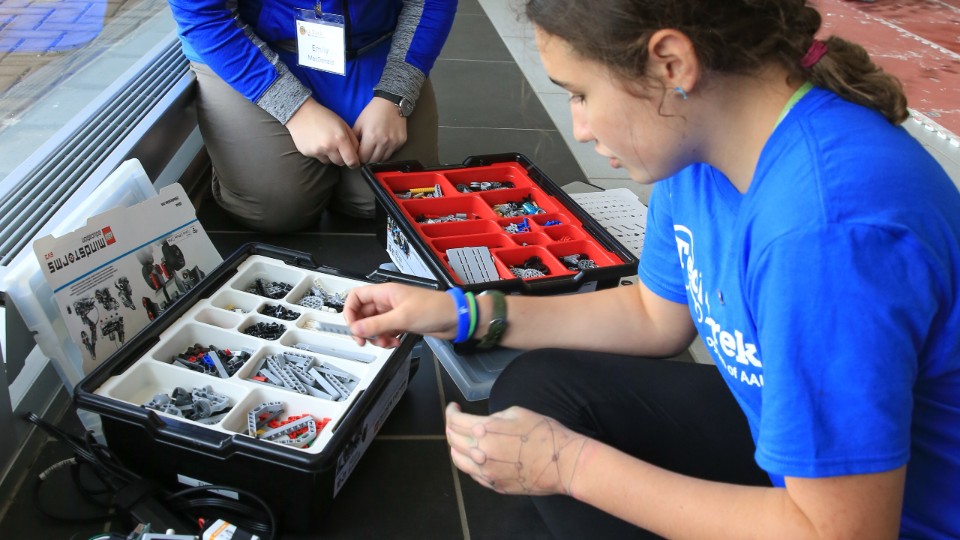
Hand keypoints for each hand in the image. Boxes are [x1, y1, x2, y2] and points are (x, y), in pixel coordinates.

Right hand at [285, 98, 360, 166]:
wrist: (301, 113)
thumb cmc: (325, 116)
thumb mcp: (343, 124)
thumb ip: (352, 140)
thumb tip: (357, 154)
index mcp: (340, 139)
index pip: (352, 161)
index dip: (355, 163)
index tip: (354, 161)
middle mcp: (328, 147)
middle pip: (341, 163)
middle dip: (343, 158)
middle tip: (340, 149)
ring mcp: (317, 151)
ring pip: (329, 162)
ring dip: (331, 156)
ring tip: (327, 144)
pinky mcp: (307, 153)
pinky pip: (319, 158)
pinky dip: (321, 154)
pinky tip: (318, 143)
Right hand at [343, 283, 457, 346]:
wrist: (455, 319)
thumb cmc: (435, 308)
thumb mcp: (402, 318)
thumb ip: (377, 324)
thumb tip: (355, 329)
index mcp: (385, 292)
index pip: (357, 297)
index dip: (350, 311)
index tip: (352, 327)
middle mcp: (388, 302)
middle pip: (363, 314)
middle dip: (364, 329)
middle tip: (365, 341)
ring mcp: (395, 313)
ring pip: (374, 326)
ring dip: (377, 337)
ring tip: (387, 342)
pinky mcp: (402, 324)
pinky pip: (386, 332)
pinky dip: (387, 340)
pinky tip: (396, 342)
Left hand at [353, 96, 407, 163]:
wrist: (391, 103)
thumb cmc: (372, 112)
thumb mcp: (359, 123)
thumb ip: (354, 139)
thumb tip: (352, 151)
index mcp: (371, 138)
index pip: (363, 158)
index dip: (359, 157)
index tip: (359, 153)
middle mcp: (383, 142)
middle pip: (373, 160)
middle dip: (368, 158)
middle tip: (366, 152)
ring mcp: (394, 143)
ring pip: (383, 159)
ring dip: (377, 157)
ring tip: (374, 149)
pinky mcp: (401, 142)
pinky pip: (392, 153)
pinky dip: (386, 152)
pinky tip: (384, 144)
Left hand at [445, 403, 586, 495]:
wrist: (563, 463)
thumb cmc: (544, 432)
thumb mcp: (516, 413)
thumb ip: (492, 418)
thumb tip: (482, 424)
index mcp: (484, 430)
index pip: (455, 421)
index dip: (451, 412)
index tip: (454, 407)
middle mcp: (480, 453)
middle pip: (453, 440)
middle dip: (451, 428)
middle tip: (456, 421)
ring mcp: (486, 473)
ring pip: (459, 460)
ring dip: (456, 447)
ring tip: (462, 439)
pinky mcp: (494, 486)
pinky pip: (473, 473)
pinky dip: (470, 462)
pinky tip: (477, 455)